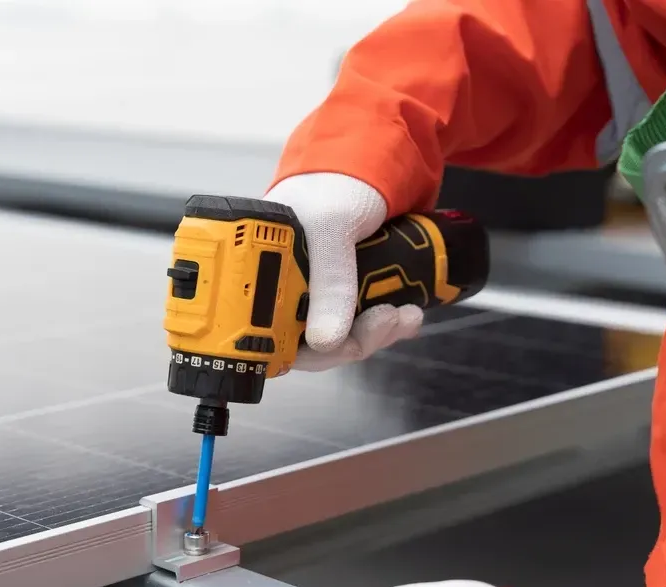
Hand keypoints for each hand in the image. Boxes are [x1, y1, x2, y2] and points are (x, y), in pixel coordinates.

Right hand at [264, 173, 423, 371]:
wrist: (376, 158)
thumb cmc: (338, 182)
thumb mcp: (331, 226)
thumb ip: (329, 282)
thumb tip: (324, 342)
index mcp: (259, 270)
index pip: (265, 333)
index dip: (303, 349)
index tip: (342, 345)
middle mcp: (281, 286)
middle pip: (307, 342)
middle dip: (353, 341)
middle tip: (387, 321)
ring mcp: (313, 291)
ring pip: (338, 337)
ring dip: (376, 333)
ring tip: (407, 315)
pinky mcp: (343, 292)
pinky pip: (358, 325)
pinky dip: (385, 325)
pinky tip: (407, 314)